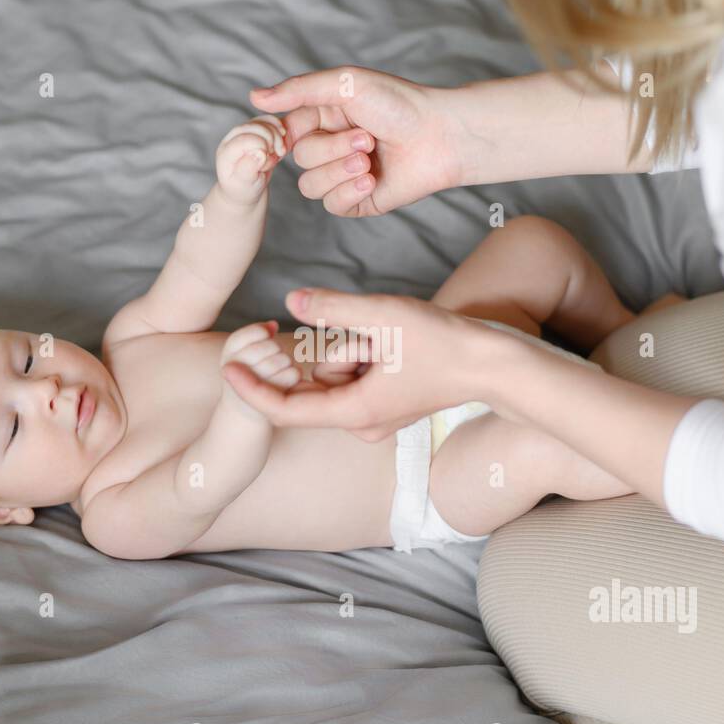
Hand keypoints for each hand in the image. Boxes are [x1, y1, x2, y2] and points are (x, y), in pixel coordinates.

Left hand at [215, 115, 287, 205]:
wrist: (245, 190)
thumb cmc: (243, 190)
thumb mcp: (244, 185)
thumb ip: (248, 169)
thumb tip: (259, 153)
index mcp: (226, 153)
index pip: (245, 139)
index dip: (262, 146)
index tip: (267, 161)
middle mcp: (231, 140)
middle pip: (254, 127)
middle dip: (271, 138)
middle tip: (278, 154)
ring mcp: (243, 134)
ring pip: (262, 122)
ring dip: (277, 134)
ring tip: (280, 151)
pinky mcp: (254, 131)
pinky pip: (267, 121)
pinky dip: (278, 128)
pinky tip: (283, 140)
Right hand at [219, 320, 300, 418]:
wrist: (243, 410)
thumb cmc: (247, 374)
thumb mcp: (244, 350)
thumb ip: (258, 333)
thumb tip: (274, 325)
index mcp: (228, 355)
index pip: (249, 334)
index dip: (261, 331)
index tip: (266, 334)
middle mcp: (234, 371)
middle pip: (268, 347)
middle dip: (274, 347)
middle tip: (273, 353)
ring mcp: (252, 387)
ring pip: (281, 360)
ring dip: (285, 360)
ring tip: (279, 366)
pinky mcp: (270, 401)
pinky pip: (291, 375)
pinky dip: (293, 373)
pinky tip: (288, 376)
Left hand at [221, 288, 497, 440]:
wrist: (495, 366)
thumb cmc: (445, 343)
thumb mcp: (384, 316)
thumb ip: (333, 308)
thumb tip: (291, 299)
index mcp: (354, 413)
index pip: (285, 409)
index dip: (251, 390)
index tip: (227, 367)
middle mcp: (361, 424)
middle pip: (315, 386)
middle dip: (329, 353)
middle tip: (370, 338)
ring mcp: (375, 418)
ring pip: (336, 378)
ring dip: (350, 351)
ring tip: (390, 342)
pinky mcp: (387, 406)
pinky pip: (355, 379)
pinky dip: (361, 356)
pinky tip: (391, 345)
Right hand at [249, 67, 464, 217]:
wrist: (441, 136)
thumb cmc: (399, 103)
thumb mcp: (345, 85)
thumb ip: (298, 90)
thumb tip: (254, 97)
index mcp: (323, 118)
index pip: (286, 133)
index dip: (286, 137)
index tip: (291, 135)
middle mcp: (331, 147)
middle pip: (301, 161)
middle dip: (332, 150)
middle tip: (367, 137)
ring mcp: (344, 176)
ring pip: (311, 187)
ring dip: (340, 173)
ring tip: (370, 159)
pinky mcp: (359, 201)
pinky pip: (332, 206)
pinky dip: (350, 192)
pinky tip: (373, 180)